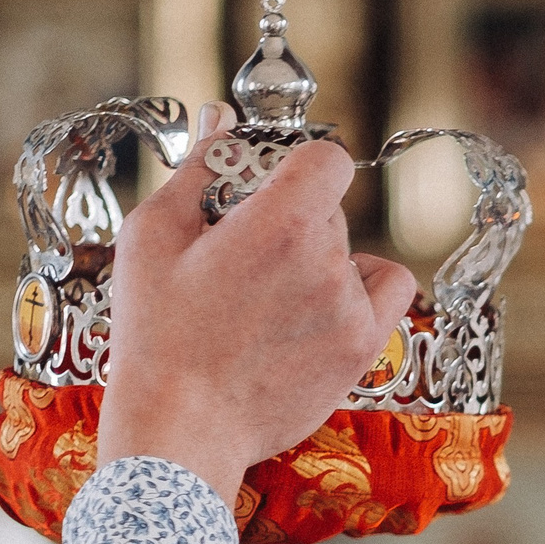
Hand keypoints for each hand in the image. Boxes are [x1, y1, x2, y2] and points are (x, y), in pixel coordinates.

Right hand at [98, 103, 416, 502]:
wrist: (180, 424)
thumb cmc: (156, 331)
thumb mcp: (154, 235)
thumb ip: (199, 169)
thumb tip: (221, 119)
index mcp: (280, 222)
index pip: (327, 159)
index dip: (298, 166)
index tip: (268, 186)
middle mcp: (327, 261)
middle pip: (330, 211)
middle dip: (292, 220)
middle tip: (243, 257)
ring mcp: (350, 307)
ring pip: (349, 255)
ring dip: (317, 261)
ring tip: (266, 298)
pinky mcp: (362, 347)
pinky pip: (390, 290)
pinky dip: (362, 288)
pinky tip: (321, 304)